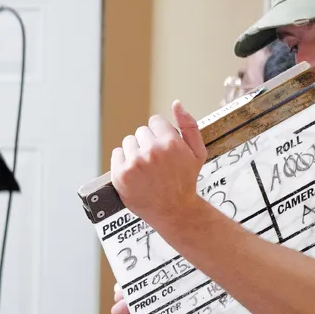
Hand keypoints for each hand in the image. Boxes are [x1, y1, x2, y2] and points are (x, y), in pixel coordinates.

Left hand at [110, 102, 206, 232]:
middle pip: (140, 131)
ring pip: (128, 142)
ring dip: (134, 151)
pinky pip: (116, 154)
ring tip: (145, 167)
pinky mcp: (120, 174)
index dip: (159, 133)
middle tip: (155, 160)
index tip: (163, 146)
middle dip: (147, 142)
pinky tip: (134, 172)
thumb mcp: (197, 152)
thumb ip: (189, 126)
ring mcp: (134, 163)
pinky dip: (123, 161)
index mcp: (170, 143)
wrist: (173, 209)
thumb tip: (176, 103)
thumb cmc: (185, 180)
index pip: (154, 121)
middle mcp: (151, 151)